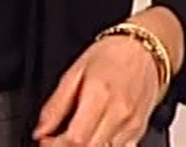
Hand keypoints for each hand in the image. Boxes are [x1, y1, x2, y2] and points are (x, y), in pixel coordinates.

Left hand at [33, 33, 162, 145]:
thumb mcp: (75, 72)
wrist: (145, 49)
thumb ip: (56, 104)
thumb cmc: (112, 55)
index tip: (45, 139)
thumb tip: (40, 130)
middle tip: (56, 139)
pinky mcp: (139, 130)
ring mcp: (132, 124)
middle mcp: (119, 113)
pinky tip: (95, 138)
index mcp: (100, 96)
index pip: (75, 139)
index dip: (55, 145)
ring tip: (76, 136)